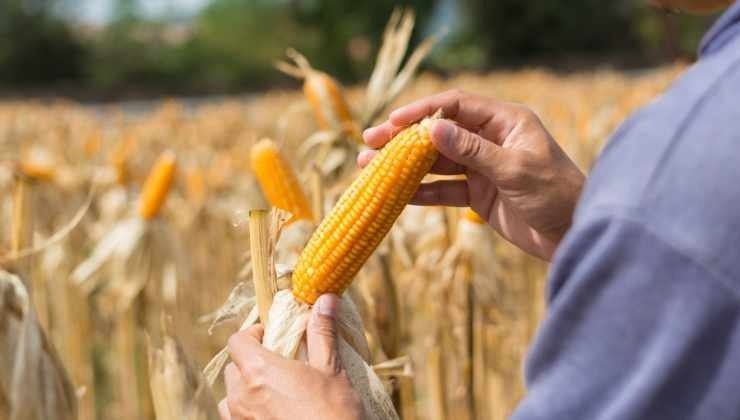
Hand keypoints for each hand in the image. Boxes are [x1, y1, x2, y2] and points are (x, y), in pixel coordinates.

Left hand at [219, 294, 361, 419]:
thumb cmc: (334, 412)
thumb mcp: (331, 369)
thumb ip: (322, 332)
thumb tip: (324, 298)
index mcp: (259, 371)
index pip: (237, 341)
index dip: (253, 334)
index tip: (273, 336)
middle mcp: (241, 396)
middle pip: (234, 368)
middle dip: (252, 362)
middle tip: (279, 364)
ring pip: (231, 397)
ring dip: (247, 390)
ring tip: (274, 393)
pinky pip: (236, 419)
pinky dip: (248, 413)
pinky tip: (273, 414)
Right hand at [361, 90, 584, 260]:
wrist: (575, 235)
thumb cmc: (557, 195)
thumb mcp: (515, 170)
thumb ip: (473, 150)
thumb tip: (431, 130)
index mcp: (505, 121)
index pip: (456, 107)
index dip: (423, 111)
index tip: (393, 121)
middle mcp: (491, 140)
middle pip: (440, 133)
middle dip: (405, 138)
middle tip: (370, 142)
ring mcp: (483, 168)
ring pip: (437, 162)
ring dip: (406, 166)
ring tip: (371, 167)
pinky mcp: (479, 194)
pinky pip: (444, 189)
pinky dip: (422, 192)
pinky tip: (397, 194)